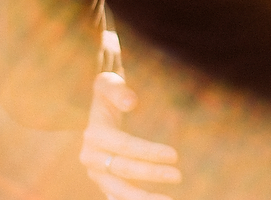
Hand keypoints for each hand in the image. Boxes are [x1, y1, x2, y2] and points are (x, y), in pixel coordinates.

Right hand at [81, 72, 181, 199]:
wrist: (96, 113)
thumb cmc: (107, 96)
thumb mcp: (108, 83)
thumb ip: (118, 89)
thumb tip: (132, 102)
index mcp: (94, 134)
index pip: (124, 146)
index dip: (148, 152)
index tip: (174, 155)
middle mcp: (92, 157)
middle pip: (124, 169)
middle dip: (151, 174)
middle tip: (178, 176)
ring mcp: (96, 173)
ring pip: (119, 190)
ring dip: (143, 198)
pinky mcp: (103, 182)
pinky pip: (119, 196)